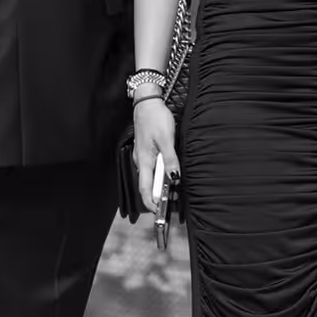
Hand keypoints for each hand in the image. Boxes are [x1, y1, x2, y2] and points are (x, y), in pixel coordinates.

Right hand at [133, 97, 179, 213]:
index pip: (144, 188)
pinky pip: (153, 168)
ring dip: (161, 186)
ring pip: (151, 177)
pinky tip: (170, 175)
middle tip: (173, 203)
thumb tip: (174, 176)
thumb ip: (170, 159)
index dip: (150, 202)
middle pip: (148, 185)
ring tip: (175, 192)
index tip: (158, 212)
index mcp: (144, 161)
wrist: (147, 104)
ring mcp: (143, 157)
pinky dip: (161, 175)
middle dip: (158, 196)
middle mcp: (141, 161)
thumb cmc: (155, 119)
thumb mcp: (166, 139)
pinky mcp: (147, 152)